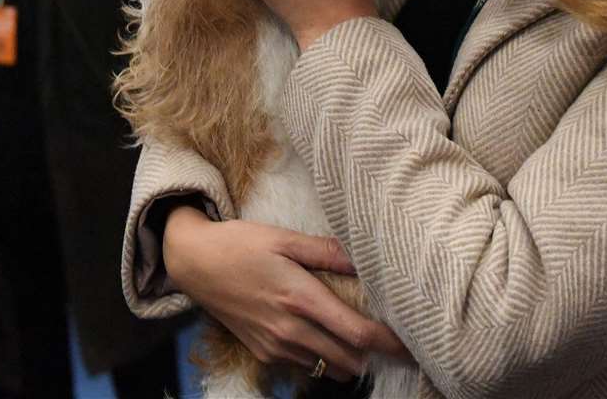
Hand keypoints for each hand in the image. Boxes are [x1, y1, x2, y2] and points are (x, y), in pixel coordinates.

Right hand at [163, 206, 408, 379]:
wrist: (194, 264)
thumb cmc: (241, 244)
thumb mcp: (284, 239)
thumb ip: (327, 251)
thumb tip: (365, 258)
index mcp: (300, 299)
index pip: (356, 333)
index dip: (388, 342)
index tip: (412, 342)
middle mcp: (289, 330)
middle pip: (347, 360)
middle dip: (375, 355)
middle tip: (397, 340)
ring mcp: (275, 347)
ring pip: (327, 368)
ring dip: (349, 358)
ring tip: (364, 336)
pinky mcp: (263, 353)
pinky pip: (305, 366)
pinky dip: (323, 359)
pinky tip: (331, 339)